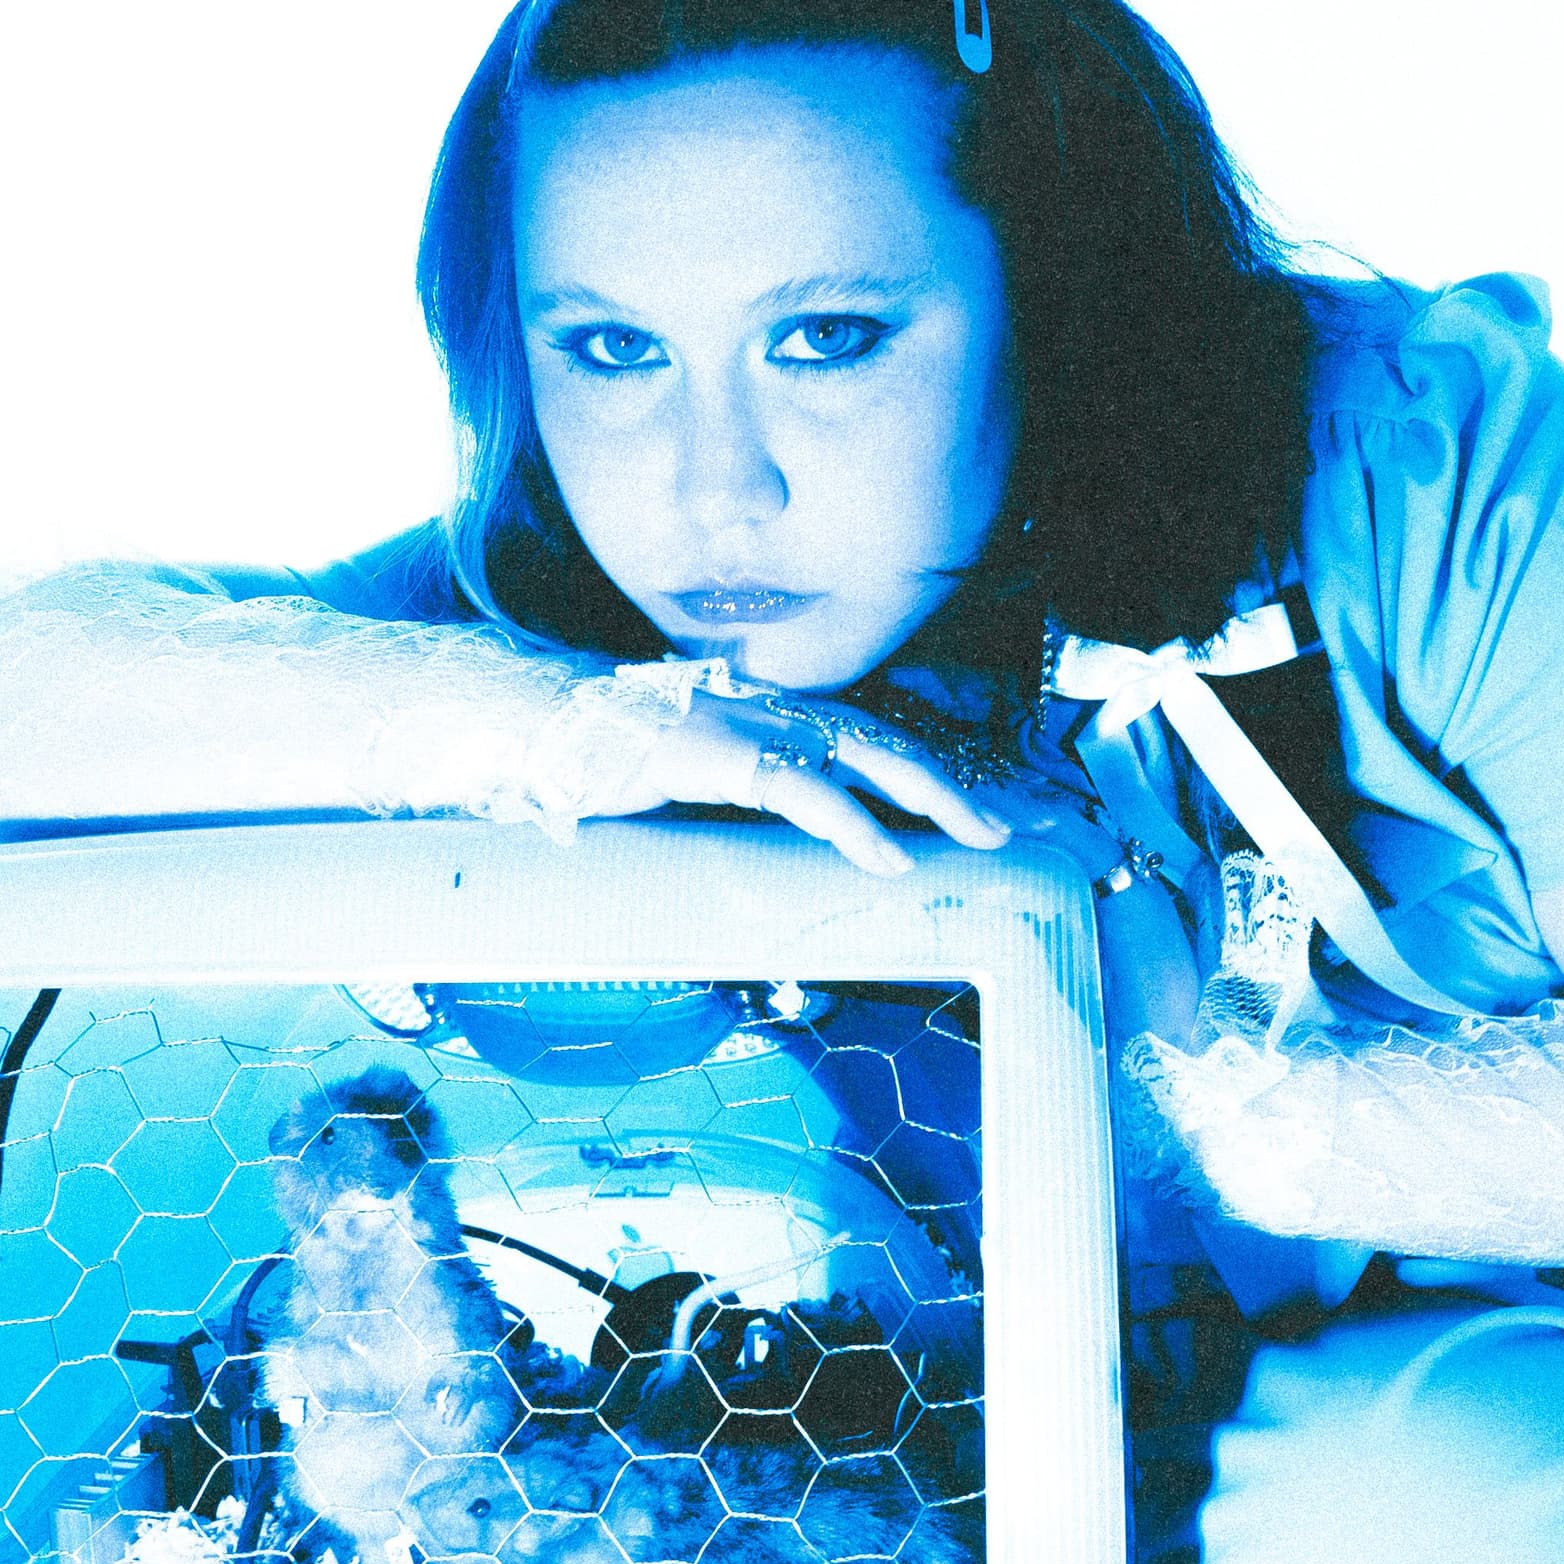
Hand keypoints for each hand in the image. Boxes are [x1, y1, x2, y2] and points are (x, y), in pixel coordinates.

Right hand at [622, 694, 1014, 876]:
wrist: (544, 728)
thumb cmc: (622, 759)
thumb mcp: (709, 779)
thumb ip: (762, 793)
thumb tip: (814, 833)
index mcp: (778, 713)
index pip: (879, 735)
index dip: (940, 769)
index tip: (997, 803)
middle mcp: (775, 709)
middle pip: (892, 740)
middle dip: (961, 781)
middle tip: (1019, 823)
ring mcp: (749, 724)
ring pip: (865, 756)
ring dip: (932, 797)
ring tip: (982, 835)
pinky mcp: (718, 755)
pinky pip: (802, 790)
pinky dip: (853, 823)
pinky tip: (890, 854)